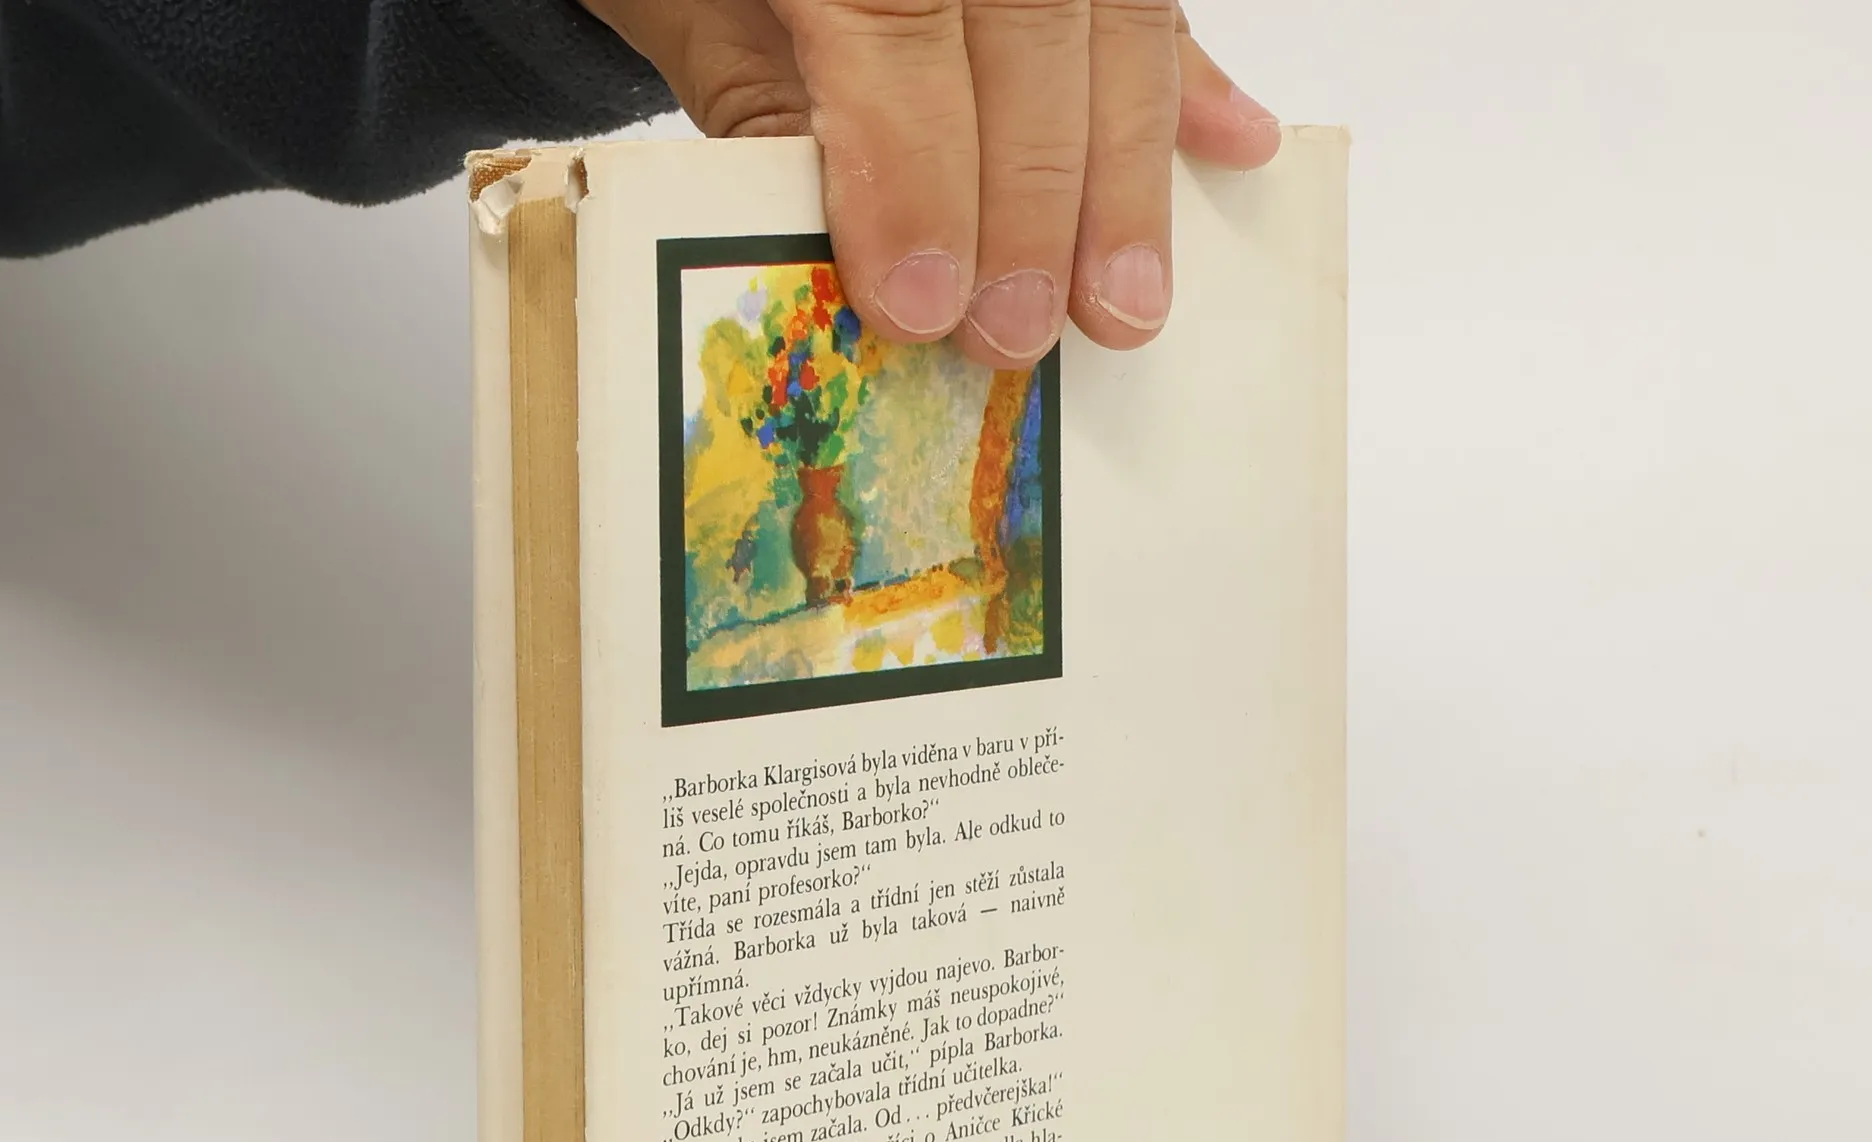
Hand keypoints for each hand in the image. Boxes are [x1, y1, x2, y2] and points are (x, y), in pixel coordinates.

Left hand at [579, 0, 1279, 365]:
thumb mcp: (682, 2)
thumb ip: (765, 103)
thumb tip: (863, 257)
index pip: (900, 14)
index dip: (919, 167)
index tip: (922, 303)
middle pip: (1038, 21)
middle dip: (1033, 197)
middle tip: (1016, 334)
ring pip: (1114, 14)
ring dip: (1127, 170)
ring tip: (1124, 302)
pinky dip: (1186, 75)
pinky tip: (1233, 143)